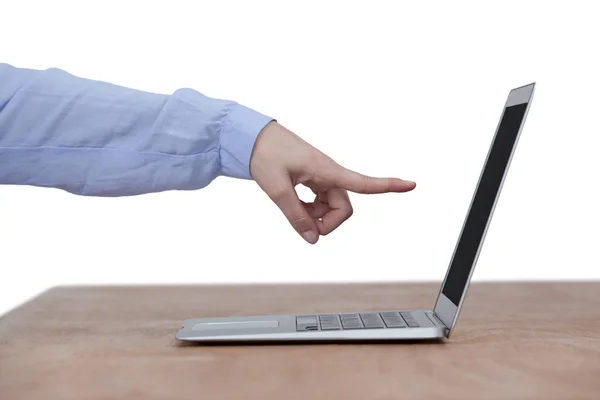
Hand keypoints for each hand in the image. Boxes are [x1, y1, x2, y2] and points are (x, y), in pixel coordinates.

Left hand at [249, 122, 415, 243]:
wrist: (251, 137)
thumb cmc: (264, 156)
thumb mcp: (277, 189)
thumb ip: (296, 216)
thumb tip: (313, 240)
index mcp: (326, 171)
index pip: (363, 183)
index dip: (388, 186)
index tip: (412, 184)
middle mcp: (329, 174)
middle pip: (343, 208)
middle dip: (328, 222)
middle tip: (303, 225)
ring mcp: (321, 177)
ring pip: (331, 207)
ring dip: (316, 217)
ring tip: (293, 209)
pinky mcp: (312, 180)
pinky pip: (320, 202)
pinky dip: (309, 211)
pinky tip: (295, 206)